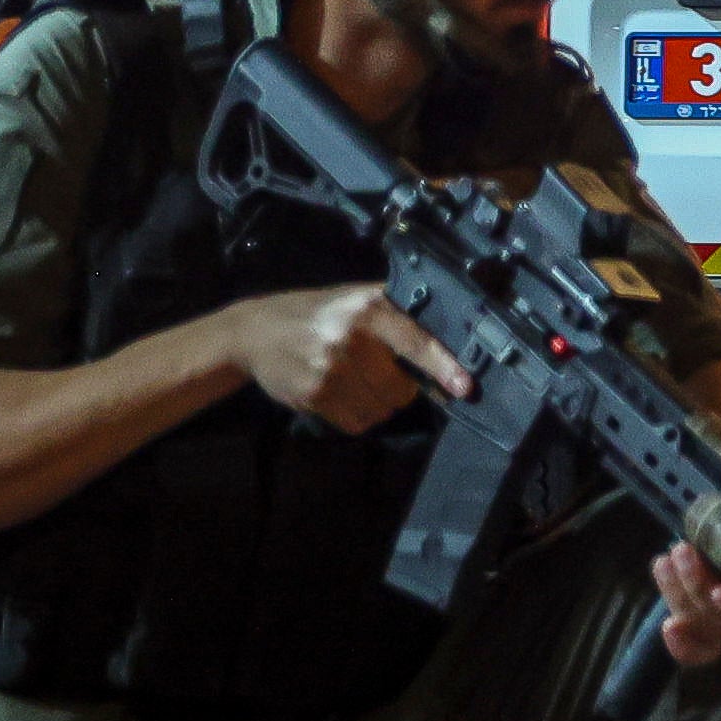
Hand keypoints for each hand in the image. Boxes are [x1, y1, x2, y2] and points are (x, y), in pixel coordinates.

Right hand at [221, 286, 469, 434]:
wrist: (256, 330)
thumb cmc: (318, 314)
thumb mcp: (357, 298)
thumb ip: (398, 314)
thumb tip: (448, 343)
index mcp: (369, 308)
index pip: (416, 340)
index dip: (443, 366)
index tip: (464, 387)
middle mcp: (350, 338)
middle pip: (401, 389)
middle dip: (400, 388)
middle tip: (381, 374)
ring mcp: (329, 368)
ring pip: (381, 409)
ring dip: (377, 403)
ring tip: (357, 381)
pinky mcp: (313, 393)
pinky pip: (356, 421)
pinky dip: (356, 414)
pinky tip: (339, 393)